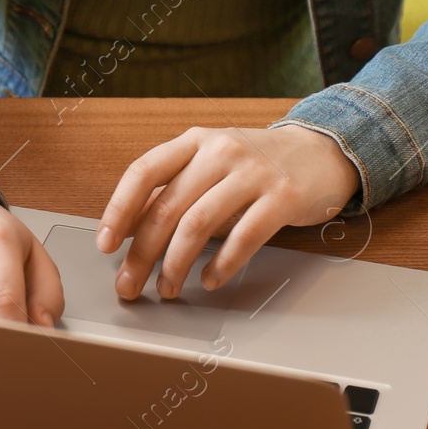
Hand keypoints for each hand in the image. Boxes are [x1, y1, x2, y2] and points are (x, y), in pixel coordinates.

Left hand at [96, 125, 361, 299]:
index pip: (144, 172)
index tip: (105, 244)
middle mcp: (220, 151)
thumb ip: (175, 189)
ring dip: (176, 264)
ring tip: (169, 288)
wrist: (322, 151)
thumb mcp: (212, 163)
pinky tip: (211, 280)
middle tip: (129, 284)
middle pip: (167, 206)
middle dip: (141, 253)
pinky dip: (222, 265)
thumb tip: (129, 228)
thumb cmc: (258, 163)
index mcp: (195, 141)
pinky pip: (244, 237)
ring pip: (199, 224)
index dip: (119, 209)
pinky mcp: (283, 197)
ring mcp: (253, 173)